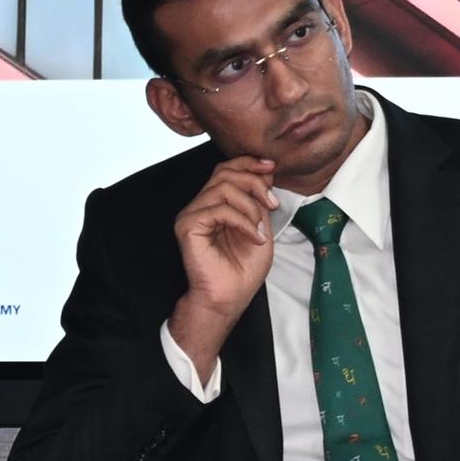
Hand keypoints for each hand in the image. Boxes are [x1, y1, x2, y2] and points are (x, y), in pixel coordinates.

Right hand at [168, 157, 279, 375]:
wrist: (229, 297)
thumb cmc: (243, 269)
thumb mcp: (261, 227)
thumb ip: (259, 201)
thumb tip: (266, 172)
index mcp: (217, 203)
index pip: (227, 169)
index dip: (249, 163)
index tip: (272, 167)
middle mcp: (201, 205)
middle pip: (225, 172)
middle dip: (255, 183)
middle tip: (272, 204)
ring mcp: (192, 214)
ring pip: (223, 187)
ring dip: (250, 206)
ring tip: (260, 229)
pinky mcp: (187, 225)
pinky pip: (219, 209)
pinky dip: (242, 221)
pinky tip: (253, 237)